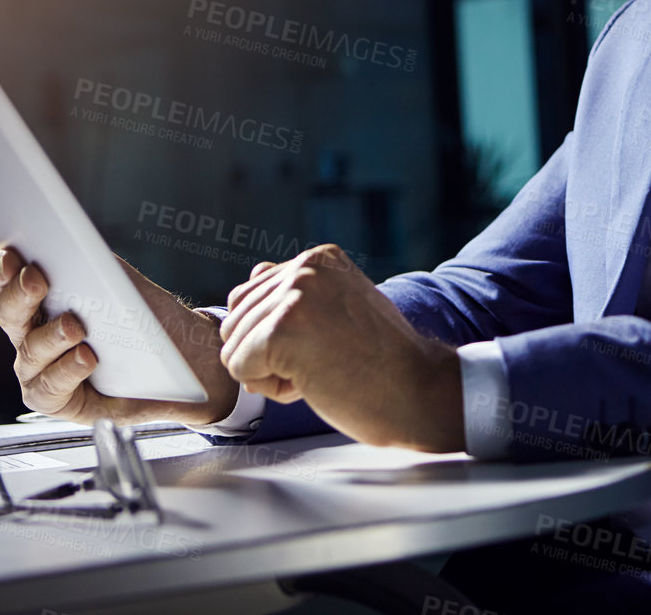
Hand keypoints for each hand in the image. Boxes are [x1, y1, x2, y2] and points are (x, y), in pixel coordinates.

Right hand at [0, 247, 239, 427]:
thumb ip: (97, 264)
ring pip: (29, 351)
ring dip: (51, 336)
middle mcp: (30, 331)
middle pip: (9, 312)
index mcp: (38, 296)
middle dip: (19, 294)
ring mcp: (39, 367)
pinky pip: (49, 388)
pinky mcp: (58, 399)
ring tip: (75, 326)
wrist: (182, 361)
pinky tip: (86, 358)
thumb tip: (78, 244)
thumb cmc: (146, 318)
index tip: (10, 256)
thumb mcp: (123, 283)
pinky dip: (67, 370)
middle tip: (38, 279)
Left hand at [218, 244, 463, 451]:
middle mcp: (305, 267)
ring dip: (270, 373)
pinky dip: (270, 388)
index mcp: (319, 258)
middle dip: (270, 354)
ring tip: (321, 369)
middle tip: (325, 361)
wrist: (417, 391)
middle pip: (235, 320)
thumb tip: (255, 273)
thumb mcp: (339, 309)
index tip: (329, 344)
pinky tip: (312, 381)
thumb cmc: (381, 361)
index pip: (251, 295)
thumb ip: (295, 292)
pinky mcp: (282, 330)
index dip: (280, 336)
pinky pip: (238, 369)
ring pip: (233, 346)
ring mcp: (294, 295)